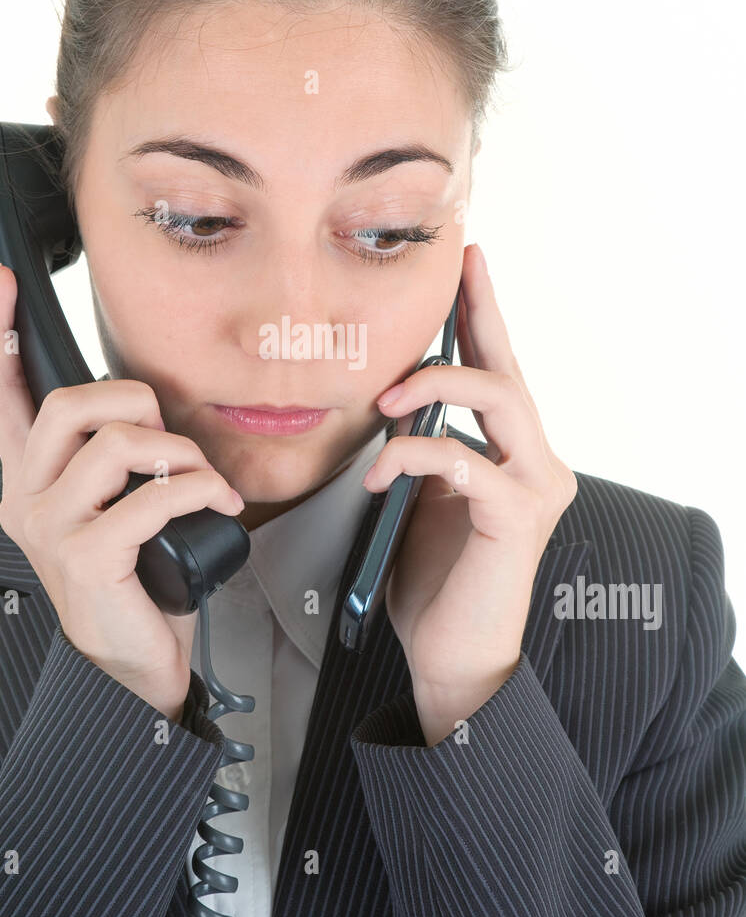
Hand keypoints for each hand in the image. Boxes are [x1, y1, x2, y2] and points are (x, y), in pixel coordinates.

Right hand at [0, 263, 244, 720]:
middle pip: (67, 404)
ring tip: (203, 483)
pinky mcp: (87, 556)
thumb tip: (154, 415)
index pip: (2, 394)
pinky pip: (153, 494)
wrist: (135, 666)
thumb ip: (118, 461)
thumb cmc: (136, 582)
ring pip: (116, 444)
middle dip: (135, 402)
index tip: (2, 284)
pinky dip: (200, 490)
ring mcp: (52, 529)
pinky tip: (217, 506)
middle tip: (172, 441)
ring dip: (180, 454)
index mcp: (33, 480)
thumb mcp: (120, 508)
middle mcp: (29, 499)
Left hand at [362, 243, 576, 743]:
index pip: (500, 370)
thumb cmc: (433, 580)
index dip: (484, 313)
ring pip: (500, 401)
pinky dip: (414, 455)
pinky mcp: (516, 519)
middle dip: (477, 316)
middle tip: (450, 277)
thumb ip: (424, 448)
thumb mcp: (421, 497)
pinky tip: (380, 471)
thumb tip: (390, 398)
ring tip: (385, 401)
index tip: (469, 262)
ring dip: (438, 385)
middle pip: (508, 372)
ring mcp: (534, 489)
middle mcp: (537, 464)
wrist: (451, 655)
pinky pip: (465, 460)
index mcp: (512, 454)